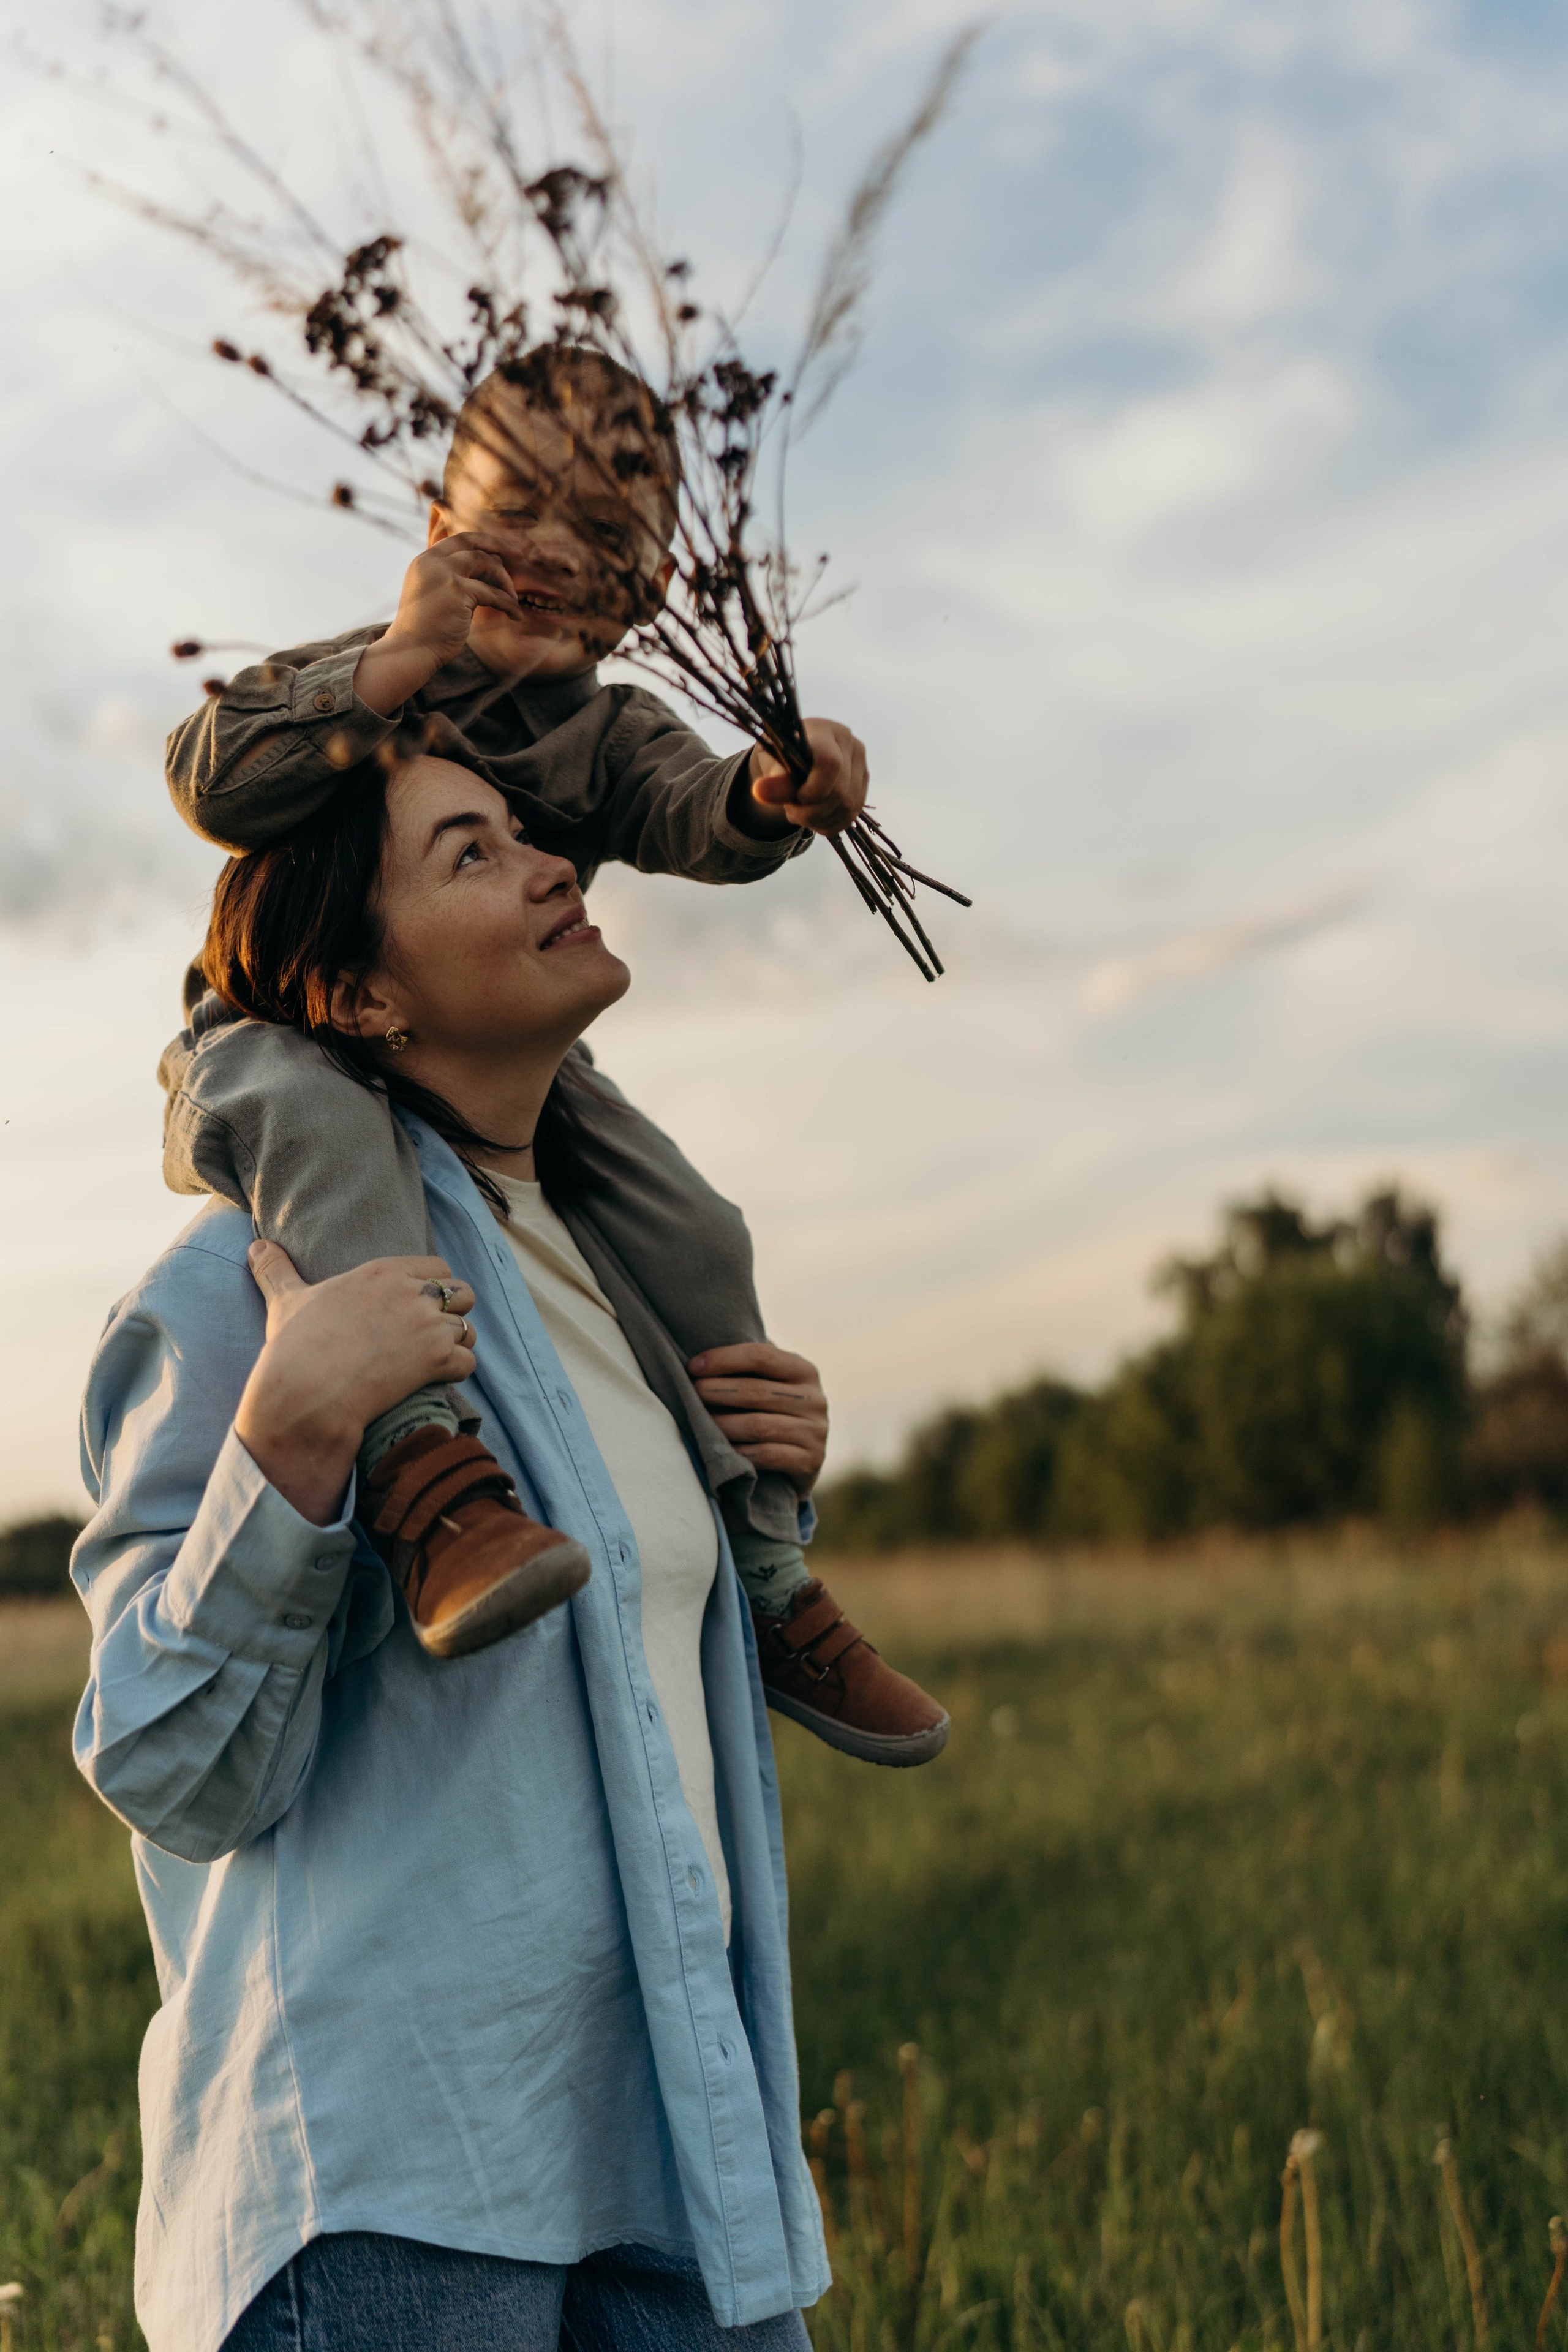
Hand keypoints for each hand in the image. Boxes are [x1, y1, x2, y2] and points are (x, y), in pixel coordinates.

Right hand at [234, 1242, 476, 1525]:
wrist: (305, 1392)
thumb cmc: (295, 1346)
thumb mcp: (285, 1300)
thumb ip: (276, 1270)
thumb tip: (256, 1246)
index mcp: (383, 1273)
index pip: (437, 1267)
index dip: (433, 1289)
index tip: (417, 1307)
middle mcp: (412, 1293)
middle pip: (463, 1294)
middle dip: (453, 1314)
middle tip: (431, 1335)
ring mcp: (427, 1326)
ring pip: (468, 1330)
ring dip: (456, 1346)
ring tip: (435, 1360)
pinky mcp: (436, 1360)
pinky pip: (467, 1363)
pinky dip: (456, 1373)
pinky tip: (435, 1381)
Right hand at [352, 534, 528, 713]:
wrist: (410, 652)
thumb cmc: (426, 632)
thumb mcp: (437, 596)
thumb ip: (457, 579)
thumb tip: (492, 566)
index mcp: (425, 561)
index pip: (459, 540)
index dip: (484, 543)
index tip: (503, 552)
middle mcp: (432, 562)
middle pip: (473, 543)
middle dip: (499, 547)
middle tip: (519, 555)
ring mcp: (443, 573)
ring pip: (486, 562)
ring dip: (504, 581)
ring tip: (512, 600)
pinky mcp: (456, 590)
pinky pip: (492, 592)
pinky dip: (508, 603)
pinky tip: (516, 615)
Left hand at [686, 1342, 828, 1494]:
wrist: (804, 1459)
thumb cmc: (775, 1411)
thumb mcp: (772, 1382)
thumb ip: (752, 1363)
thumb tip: (709, 1335)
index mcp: (804, 1371)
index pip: (761, 1355)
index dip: (723, 1358)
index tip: (694, 1366)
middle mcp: (815, 1399)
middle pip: (756, 1391)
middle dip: (717, 1390)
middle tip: (691, 1392)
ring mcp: (815, 1432)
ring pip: (758, 1426)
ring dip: (722, 1424)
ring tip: (699, 1422)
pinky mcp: (810, 1461)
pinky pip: (766, 1455)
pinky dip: (738, 1452)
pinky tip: (720, 1450)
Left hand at [746, 717, 867, 836]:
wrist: (795, 754)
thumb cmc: (782, 754)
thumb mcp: (772, 762)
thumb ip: (773, 778)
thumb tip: (759, 792)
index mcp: (826, 732)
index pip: (830, 765)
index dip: (814, 790)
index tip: (796, 798)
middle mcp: (851, 745)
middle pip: (841, 793)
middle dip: (812, 812)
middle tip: (792, 811)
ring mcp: (862, 766)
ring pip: (848, 808)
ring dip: (820, 820)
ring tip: (800, 814)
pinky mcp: (863, 785)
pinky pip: (852, 816)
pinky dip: (830, 825)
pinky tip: (814, 819)